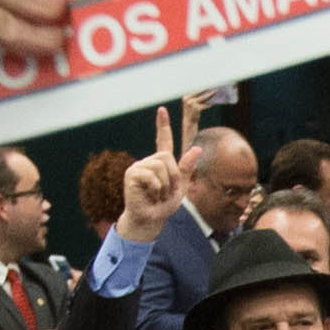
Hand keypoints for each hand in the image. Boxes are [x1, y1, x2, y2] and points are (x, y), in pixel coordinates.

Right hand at [117, 110, 186, 240]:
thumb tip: (197, 148)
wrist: (150, 220)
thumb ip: (187, 168)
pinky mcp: (132, 174)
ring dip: (165, 184)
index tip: (162, 110)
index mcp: (161, 163)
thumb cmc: (164, 205)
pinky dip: (156, 188)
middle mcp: (149, 161)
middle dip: (174, 176)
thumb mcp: (181, 187)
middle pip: (167, 157)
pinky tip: (150, 194)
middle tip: (167, 192)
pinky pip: (151, 175)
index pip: (163, 140)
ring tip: (158, 194)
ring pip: (160, 166)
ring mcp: (139, 166)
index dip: (163, 125)